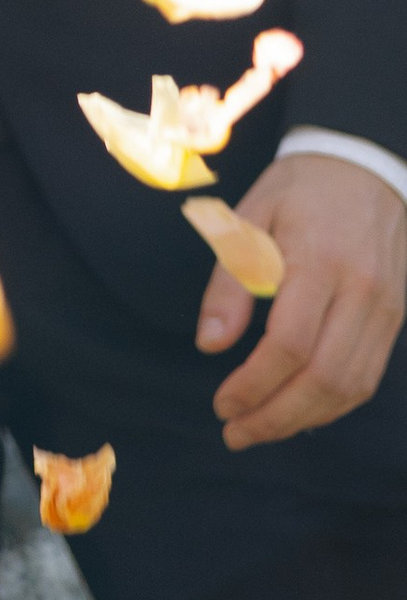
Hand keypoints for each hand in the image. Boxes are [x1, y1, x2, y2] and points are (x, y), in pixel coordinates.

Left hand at [201, 152, 406, 448]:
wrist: (366, 166)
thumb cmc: (300, 190)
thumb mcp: (250, 216)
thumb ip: (229, 280)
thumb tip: (210, 345)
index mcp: (320, 259)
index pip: (290, 343)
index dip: (253, 384)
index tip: (221, 403)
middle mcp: (362, 291)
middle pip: (325, 377)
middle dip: (277, 416)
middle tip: (237, 432)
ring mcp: (386, 308)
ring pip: (352, 386)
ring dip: (305, 418)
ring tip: (261, 428)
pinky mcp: (396, 319)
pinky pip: (368, 376)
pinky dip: (333, 403)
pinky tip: (300, 409)